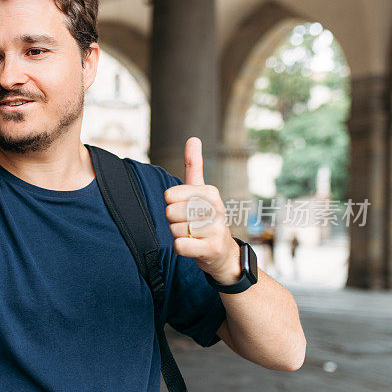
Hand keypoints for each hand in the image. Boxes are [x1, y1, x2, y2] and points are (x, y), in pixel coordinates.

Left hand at [163, 137, 240, 283]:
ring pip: (174, 230)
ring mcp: (215, 228)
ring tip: (194, 235)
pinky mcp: (212, 248)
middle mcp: (216, 208)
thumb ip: (194, 166)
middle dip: (174, 222)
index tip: (185, 210)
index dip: (172, 205)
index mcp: (210, 192)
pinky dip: (181, 248)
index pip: (169, 195)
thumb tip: (193, 138)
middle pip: (170, 213)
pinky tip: (193, 246)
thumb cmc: (206, 219)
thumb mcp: (201, 192)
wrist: (222, 253)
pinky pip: (180, 245)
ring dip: (179, 235)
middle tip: (189, 225)